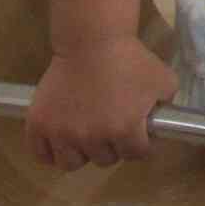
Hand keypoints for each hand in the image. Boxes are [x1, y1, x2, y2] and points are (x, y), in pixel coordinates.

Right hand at [26, 38, 177, 169]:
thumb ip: (165, 106)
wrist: (92, 42)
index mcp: (125, 130)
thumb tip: (162, 122)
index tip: (140, 135)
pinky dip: (50, 153)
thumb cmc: (130, 59)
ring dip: (83, 153)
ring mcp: (62, 133)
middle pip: (105, 160)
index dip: (142, 145)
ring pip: (72, 163)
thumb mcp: (164, 81)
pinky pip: (41, 155)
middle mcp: (92, 137)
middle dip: (113, 146)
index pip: (137, 154)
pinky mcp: (39, 125)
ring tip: (87, 136)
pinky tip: (60, 142)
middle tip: (111, 128)